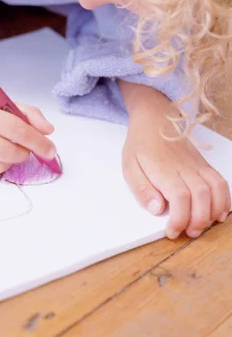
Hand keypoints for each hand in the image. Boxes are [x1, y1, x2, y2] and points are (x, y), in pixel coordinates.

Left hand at [122, 103, 230, 239]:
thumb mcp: (129, 166)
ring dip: (213, 212)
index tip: (172, 231)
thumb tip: (157, 209)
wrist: (155, 118)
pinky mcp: (204, 164)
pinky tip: (218, 213)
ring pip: (215, 189)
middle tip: (187, 233)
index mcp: (163, 168)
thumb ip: (141, 189)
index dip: (180, 219)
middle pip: (201, 196)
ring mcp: (197, 165)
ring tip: (202, 226)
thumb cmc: (141, 143)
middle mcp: (184, 167)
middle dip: (198, 221)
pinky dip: (224, 200)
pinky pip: (220, 182)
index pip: (180, 197)